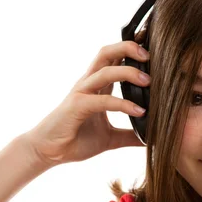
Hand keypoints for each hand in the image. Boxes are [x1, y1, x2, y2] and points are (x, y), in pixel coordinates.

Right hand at [24, 41, 150, 166]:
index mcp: (98, 86)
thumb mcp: (111, 138)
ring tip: (148, 81)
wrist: (48, 153)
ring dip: (128, 72)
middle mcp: (89, 84)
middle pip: (107, 53)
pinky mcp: (76, 107)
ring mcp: (81, 93)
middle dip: (128, 48)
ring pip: (105, 71)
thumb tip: (153, 139)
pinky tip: (139, 111)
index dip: (132, 50)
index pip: (115, 59)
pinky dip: (122, 104)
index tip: (153, 48)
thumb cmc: (76, 140)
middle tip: (150, 56)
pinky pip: (101, 100)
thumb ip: (131, 136)